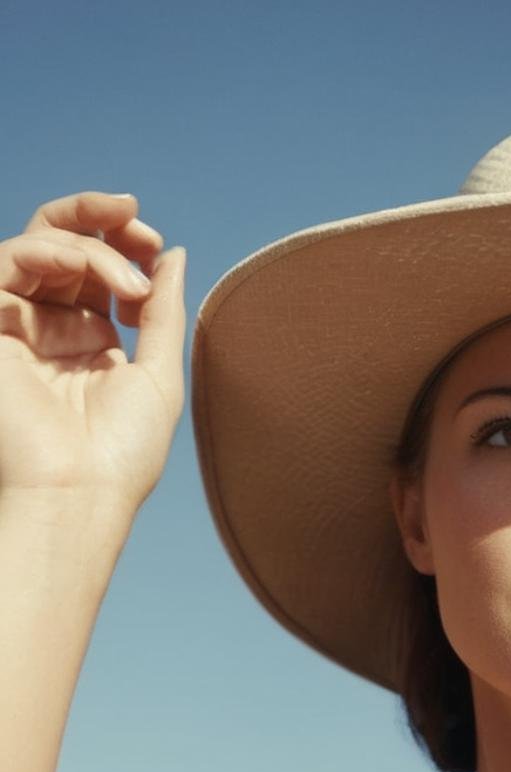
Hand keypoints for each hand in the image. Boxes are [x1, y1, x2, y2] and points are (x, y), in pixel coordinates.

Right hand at [0, 191, 185, 512]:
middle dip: (100, 220)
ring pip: (40, 248)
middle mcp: (48, 330)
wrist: (78, 492)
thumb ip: (162, 311)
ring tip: (128, 284)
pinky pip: (6, 263)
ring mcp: (15, 326)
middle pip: (62, 245)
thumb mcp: (158, 374)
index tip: (157, 246)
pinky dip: (53, 252)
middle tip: (137, 220)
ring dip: (90, 248)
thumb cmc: (122, 452)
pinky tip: (89, 268)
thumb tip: (173, 253)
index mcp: (88, 343)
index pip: (98, 272)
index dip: (125, 247)